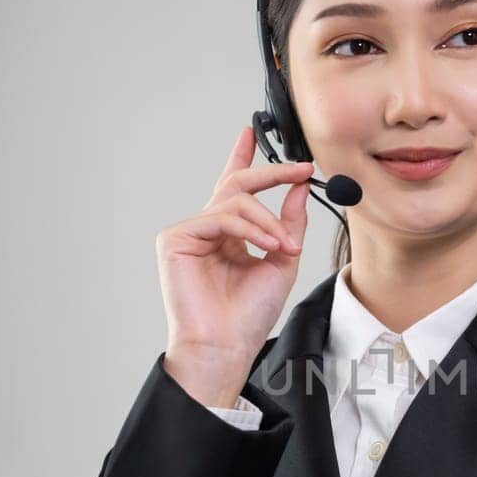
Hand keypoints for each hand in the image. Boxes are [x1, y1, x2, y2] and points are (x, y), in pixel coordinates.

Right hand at [158, 124, 313, 405]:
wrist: (228, 344)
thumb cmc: (250, 314)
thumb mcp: (282, 259)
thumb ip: (289, 222)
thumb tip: (300, 186)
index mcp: (229, 234)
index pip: (235, 188)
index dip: (242, 157)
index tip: (252, 132)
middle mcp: (207, 229)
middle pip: (237, 184)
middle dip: (272, 172)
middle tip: (301, 169)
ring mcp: (189, 232)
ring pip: (235, 202)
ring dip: (268, 220)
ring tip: (283, 247)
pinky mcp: (175, 239)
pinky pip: (221, 217)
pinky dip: (249, 228)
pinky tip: (265, 246)